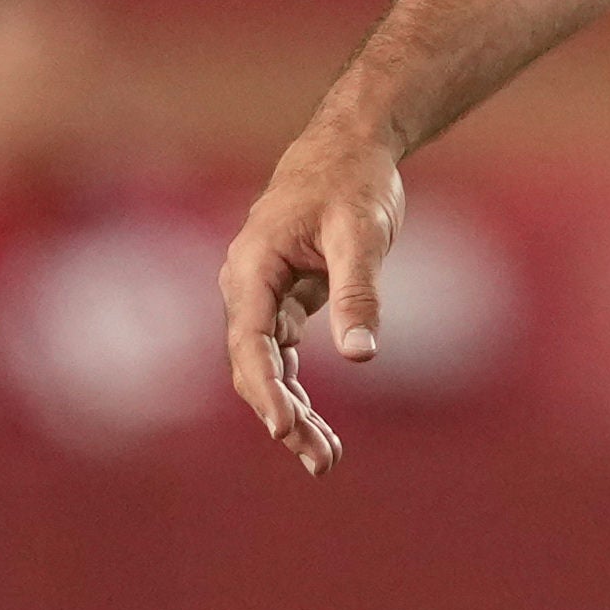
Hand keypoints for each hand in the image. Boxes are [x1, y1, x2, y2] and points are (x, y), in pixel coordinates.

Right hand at [216, 108, 404, 475]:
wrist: (349, 147)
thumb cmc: (353, 182)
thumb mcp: (363, 233)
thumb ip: (359, 292)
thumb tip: (361, 356)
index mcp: (252, 266)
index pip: (249, 341)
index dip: (265, 389)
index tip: (286, 428)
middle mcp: (246, 285)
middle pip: (252, 366)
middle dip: (282, 416)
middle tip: (321, 462)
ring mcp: (261, 297)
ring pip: (265, 369)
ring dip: (291, 413)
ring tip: (326, 460)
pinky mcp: (282, 303)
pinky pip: (281, 358)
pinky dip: (297, 392)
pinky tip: (320, 429)